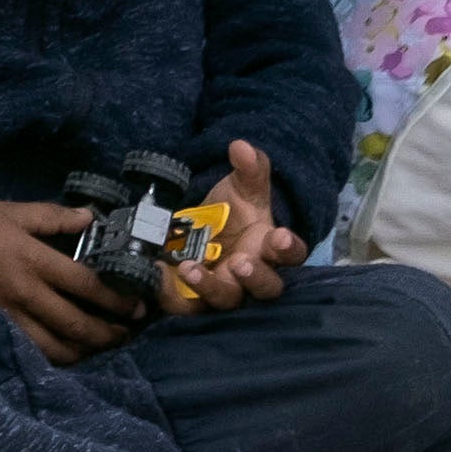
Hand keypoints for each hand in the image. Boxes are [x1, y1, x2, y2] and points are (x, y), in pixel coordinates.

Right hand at [0, 178, 130, 363]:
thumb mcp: (13, 211)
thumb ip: (54, 216)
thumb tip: (91, 217)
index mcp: (31, 258)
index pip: (86, 285)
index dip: (117, 299)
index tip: (138, 305)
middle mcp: (22, 290)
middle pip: (75, 324)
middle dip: (109, 333)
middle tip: (128, 332)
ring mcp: (5, 312)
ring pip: (54, 346)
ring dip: (84, 350)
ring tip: (101, 345)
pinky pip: (29, 349)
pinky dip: (53, 355)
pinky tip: (66, 351)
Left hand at [164, 138, 304, 316]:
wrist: (192, 233)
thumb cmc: (228, 215)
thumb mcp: (239, 190)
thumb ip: (249, 170)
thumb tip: (242, 146)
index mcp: (269, 248)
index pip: (290, 254)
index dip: (288, 249)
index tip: (280, 236)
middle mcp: (251, 276)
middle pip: (266, 288)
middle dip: (255, 277)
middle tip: (240, 262)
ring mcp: (223, 291)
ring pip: (227, 300)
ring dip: (212, 287)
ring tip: (192, 268)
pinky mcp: (191, 300)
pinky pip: (184, 305)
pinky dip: (171, 294)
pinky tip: (160, 277)